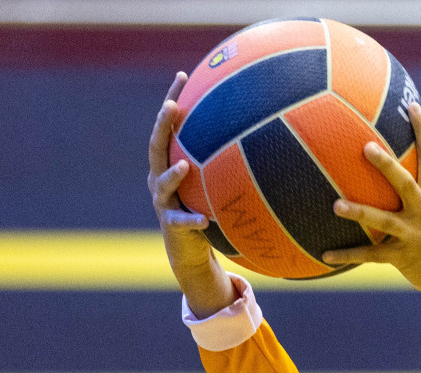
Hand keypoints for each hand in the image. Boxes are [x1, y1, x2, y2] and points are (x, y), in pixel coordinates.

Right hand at [148, 72, 234, 319]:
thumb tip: (265, 129)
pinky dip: (192, 219)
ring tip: (185, 167)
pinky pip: (181, 221)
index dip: (172, 98)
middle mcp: (159, 178)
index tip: (183, 74)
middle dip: (162, 125)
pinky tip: (205, 220)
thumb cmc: (205, 207)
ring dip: (173, 176)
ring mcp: (163, 202)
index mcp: (169, 162)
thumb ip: (227, 159)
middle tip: (172, 106)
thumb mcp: (215, 181)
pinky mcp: (172, 226)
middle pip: (155, 146)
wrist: (189, 250)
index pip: (168, 126)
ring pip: (162, 185)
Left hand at [322, 103, 420, 338]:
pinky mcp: (403, 257)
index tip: (413, 106)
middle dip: (387, 165)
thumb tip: (394, 173)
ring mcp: (414, 235)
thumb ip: (418, 193)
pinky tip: (325, 254)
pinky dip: (346, 255)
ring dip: (359, 212)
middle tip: (366, 146)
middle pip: (405, 183)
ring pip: (383, 220)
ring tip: (336, 205)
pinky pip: (370, 255)